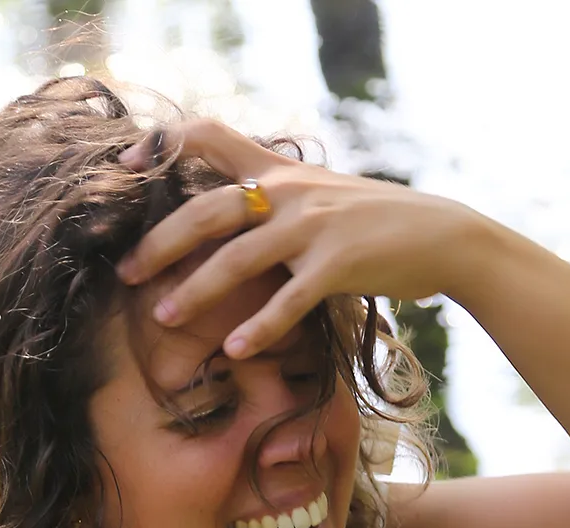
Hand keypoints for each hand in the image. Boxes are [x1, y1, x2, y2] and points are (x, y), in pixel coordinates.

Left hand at [113, 119, 478, 358]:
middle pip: (205, 211)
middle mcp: (289, 191)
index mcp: (279, 171)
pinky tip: (235, 350)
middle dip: (159, 244)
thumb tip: (231, 215)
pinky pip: (288, 299)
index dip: (159, 145)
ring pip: (237, 258)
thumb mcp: (321, 195)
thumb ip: (276, 198)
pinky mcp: (340, 263)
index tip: (124, 167)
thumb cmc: (378, 223)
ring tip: (163, 319)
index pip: (207, 136)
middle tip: (126, 275)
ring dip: (194, 291)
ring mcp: (314, 225)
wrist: (444, 235)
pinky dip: (259, 327)